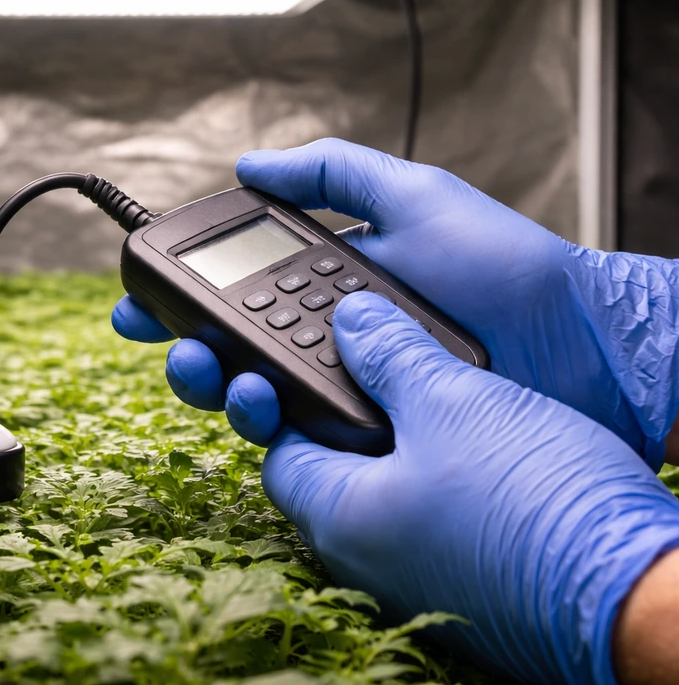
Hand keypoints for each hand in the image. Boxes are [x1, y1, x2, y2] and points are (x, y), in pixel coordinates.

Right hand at [113, 139, 678, 467]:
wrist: (570, 337)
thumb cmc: (500, 263)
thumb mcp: (412, 194)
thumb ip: (332, 172)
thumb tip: (249, 162)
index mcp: (321, 285)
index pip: (230, 295)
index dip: (178, 301)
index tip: (136, 301)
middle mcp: (322, 341)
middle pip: (226, 354)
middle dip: (183, 350)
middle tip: (171, 342)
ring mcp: (342, 392)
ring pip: (250, 399)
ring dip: (214, 386)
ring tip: (216, 369)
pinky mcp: (363, 437)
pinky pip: (297, 437)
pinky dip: (265, 421)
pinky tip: (258, 399)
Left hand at [267, 293, 678, 682]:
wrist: (636, 591)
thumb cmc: (539, 505)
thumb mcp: (453, 399)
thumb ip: (390, 354)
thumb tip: (354, 323)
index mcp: (340, 518)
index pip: (279, 449)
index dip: (289, 398)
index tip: (315, 359)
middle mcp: (366, 557)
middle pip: (326, 469)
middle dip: (343, 413)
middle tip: (372, 366)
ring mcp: (414, 574)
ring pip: (380, 490)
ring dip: (395, 440)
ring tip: (428, 392)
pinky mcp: (463, 578)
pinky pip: (426, 515)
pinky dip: (433, 472)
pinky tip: (467, 438)